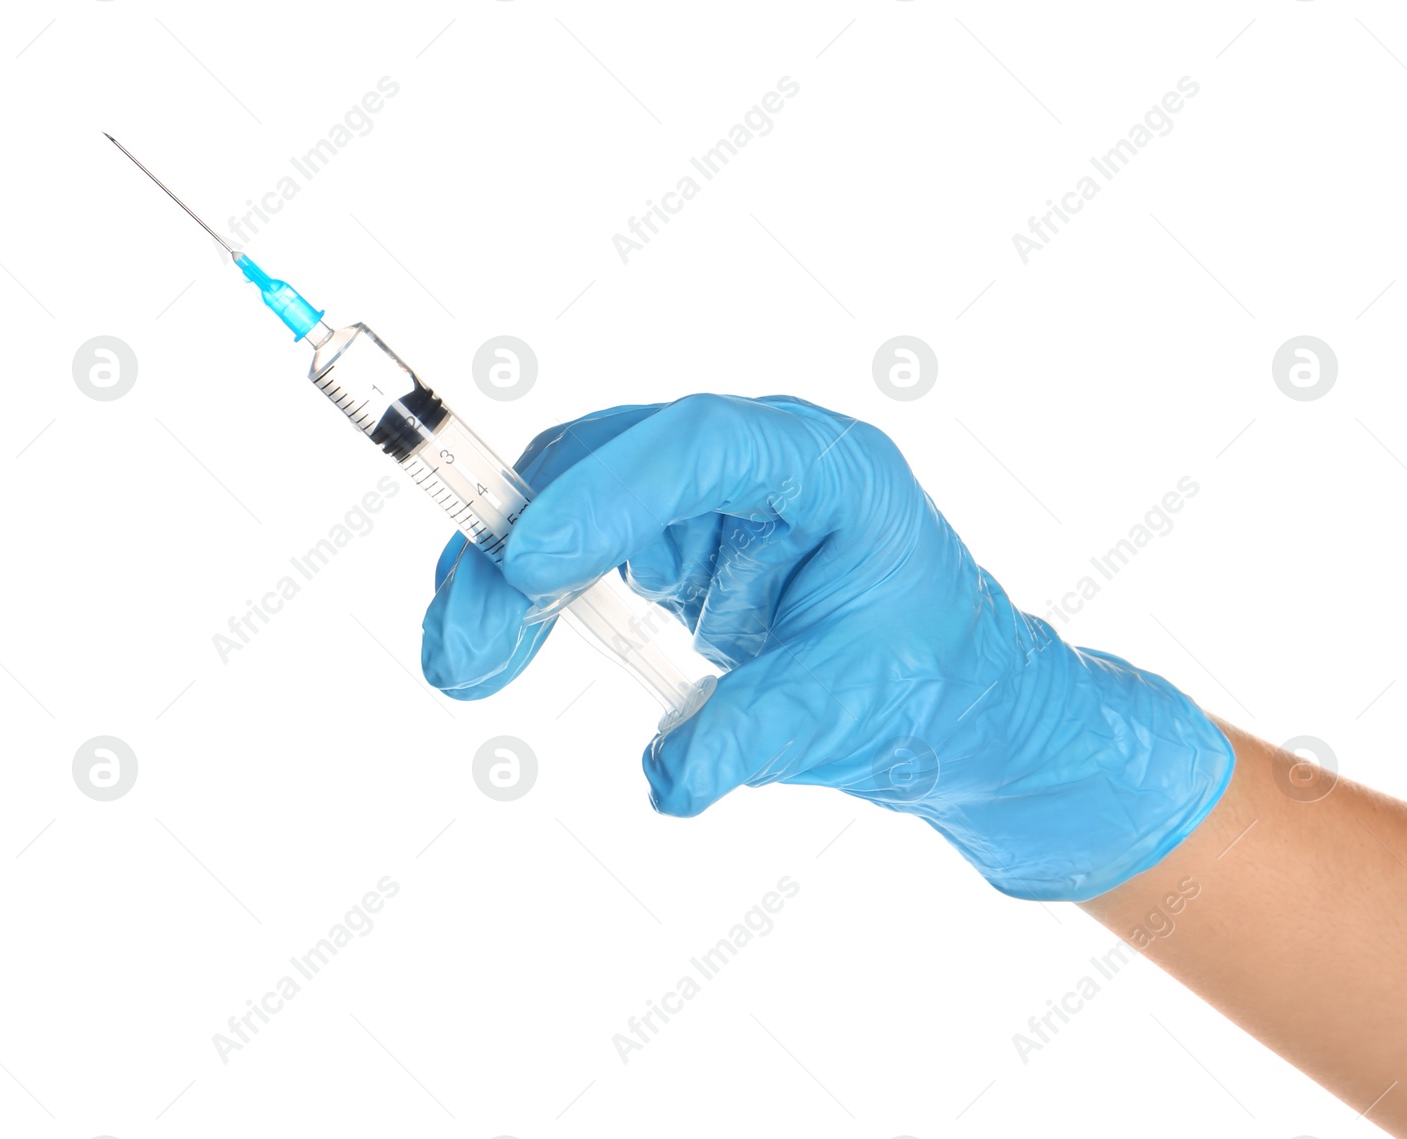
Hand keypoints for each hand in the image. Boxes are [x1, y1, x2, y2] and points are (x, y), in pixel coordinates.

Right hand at [422, 395, 1232, 900]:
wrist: (946, 701)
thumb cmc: (930, 679)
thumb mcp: (857, 705)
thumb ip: (767, 730)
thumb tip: (672, 778)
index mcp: (825, 468)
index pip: (705, 447)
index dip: (613, 492)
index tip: (533, 563)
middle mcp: (753, 465)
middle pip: (611, 460)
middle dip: (524, 545)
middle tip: (468, 647)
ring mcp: (703, 504)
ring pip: (572, 503)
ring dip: (505, 579)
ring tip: (461, 667)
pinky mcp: (666, 550)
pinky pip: (575, 555)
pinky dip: (523, 600)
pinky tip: (482, 652)